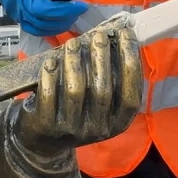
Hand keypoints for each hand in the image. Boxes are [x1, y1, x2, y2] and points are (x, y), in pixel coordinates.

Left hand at [13, 27, 143, 156]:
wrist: (46, 142)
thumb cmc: (78, 110)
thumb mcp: (100, 102)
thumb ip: (110, 76)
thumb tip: (116, 36)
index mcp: (118, 122)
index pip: (131, 93)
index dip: (131, 62)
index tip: (126, 35)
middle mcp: (98, 128)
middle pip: (103, 89)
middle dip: (101, 58)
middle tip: (98, 36)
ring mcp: (72, 129)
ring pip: (75, 90)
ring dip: (74, 62)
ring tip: (73, 43)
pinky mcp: (48, 126)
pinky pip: (48, 96)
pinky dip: (50, 75)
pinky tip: (51, 61)